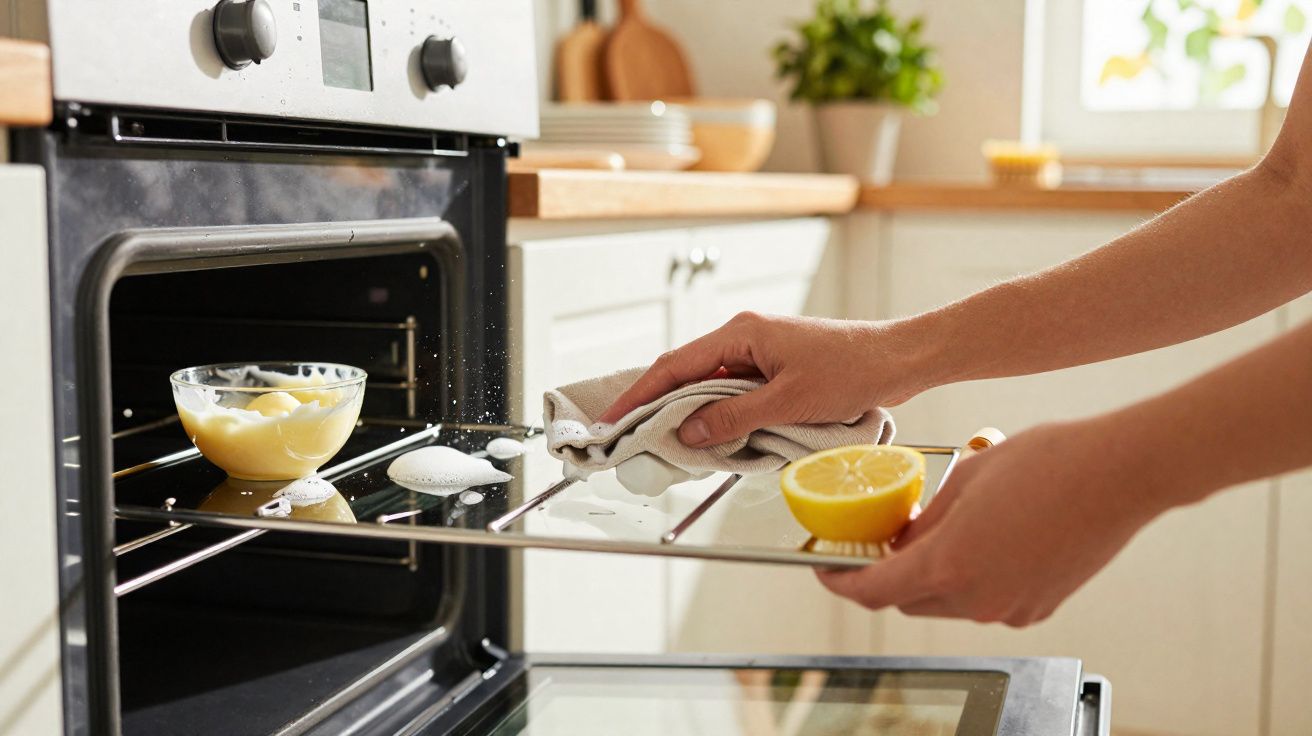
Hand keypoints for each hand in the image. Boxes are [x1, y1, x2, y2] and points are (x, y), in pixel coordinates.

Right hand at [598, 312, 927, 446]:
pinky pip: (733, 389)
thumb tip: (688, 432)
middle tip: (630, 436)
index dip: (639, 396)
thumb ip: (733, 418)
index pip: (674, 366)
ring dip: (689, 412)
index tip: (613, 420)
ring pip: (709, 384)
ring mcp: (759, 350)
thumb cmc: (852, 370)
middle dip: (656, 405)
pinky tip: (711, 435)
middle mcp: (744, 336)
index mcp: (741, 334)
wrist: (899, 359)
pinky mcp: (775, 366)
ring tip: (663, 441)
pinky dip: (717, 412)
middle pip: (685, 373)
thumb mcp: (787, 402)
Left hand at [817, 419, 1165, 625]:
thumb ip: (926, 517)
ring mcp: (1011, 608)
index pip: (872, 590)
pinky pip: (985, 600)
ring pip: (947, 602)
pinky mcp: (1039, 606)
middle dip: (885, 574)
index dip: (840, 582)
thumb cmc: (1049, 461)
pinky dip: (969, 578)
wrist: (1122, 473)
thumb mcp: (967, 477)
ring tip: (934, 531)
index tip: (825, 568)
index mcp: (950, 565)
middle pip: (907, 599)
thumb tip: (902, 536)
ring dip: (930, 575)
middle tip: (879, 541)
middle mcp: (978, 599)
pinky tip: (981, 539)